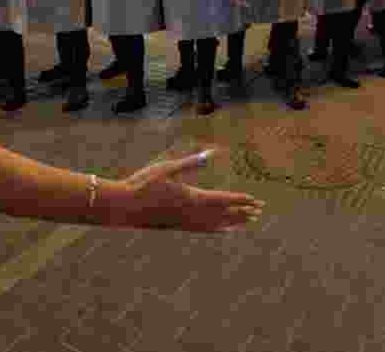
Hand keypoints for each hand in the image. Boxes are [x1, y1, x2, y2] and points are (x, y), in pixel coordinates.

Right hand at [117, 150, 263, 232]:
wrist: (124, 207)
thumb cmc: (144, 183)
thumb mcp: (168, 167)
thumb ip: (191, 163)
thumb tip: (211, 153)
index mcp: (192, 198)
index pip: (224, 200)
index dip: (241, 200)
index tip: (256, 200)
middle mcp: (193, 213)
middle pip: (225, 214)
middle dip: (243, 212)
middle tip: (260, 211)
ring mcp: (186, 223)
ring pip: (217, 224)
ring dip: (234, 222)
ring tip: (249, 221)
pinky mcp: (178, 227)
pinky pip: (205, 230)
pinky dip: (219, 229)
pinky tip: (225, 230)